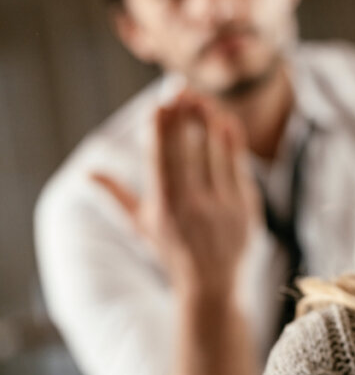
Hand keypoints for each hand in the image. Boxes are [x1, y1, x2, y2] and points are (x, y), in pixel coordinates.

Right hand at [92, 92, 260, 298]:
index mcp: (164, 208)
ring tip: (201, 99)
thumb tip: (88, 172)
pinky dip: (231, 141)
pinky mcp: (246, 205)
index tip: (158, 104)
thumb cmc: (171, 251)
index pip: (161, 160)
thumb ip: (117, 196)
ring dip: (208, 122)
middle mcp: (193, 206)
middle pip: (188, 151)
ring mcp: (222, 205)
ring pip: (215, 153)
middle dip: (183, 118)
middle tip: (179, 90)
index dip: (161, 131)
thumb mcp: (141, 226)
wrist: (212, 284)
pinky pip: (238, 166)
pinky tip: (224, 121)